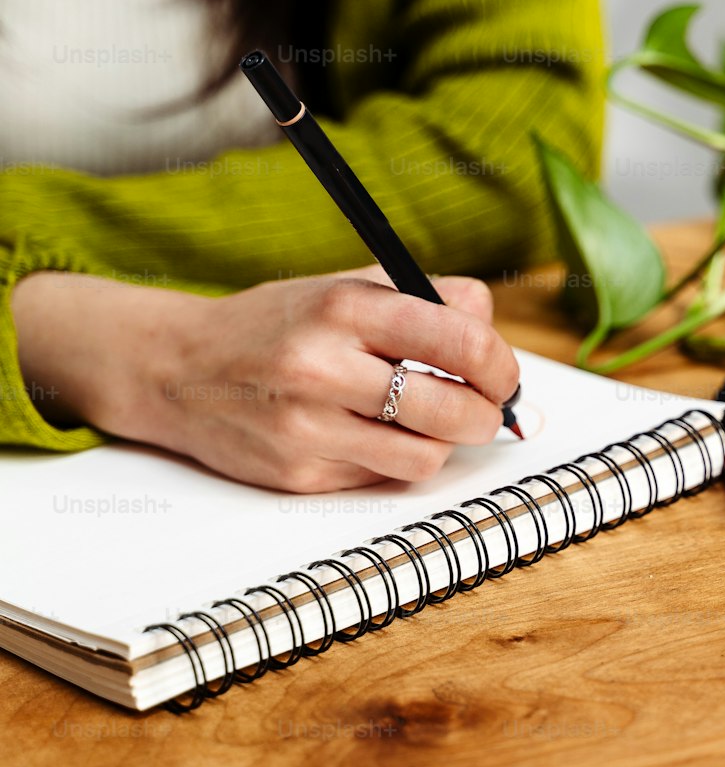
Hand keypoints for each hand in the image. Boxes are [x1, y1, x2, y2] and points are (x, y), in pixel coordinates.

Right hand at [10, 267, 519, 491]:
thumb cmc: (276, 325)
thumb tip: (493, 332)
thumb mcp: (344, 288)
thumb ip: (425, 300)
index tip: (503, 375)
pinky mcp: (299, 475)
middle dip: (486, 414)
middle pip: (453, 410)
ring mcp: (309, 428)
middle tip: (483, 407)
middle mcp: (323, 368)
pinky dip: (395, 460)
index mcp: (344, 308)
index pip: (460, 342)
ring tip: (427, 422)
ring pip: (425, 457)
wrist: (178, 370)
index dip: (501, 365)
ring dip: (443, 443)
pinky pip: (382, 478)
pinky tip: (374, 435)